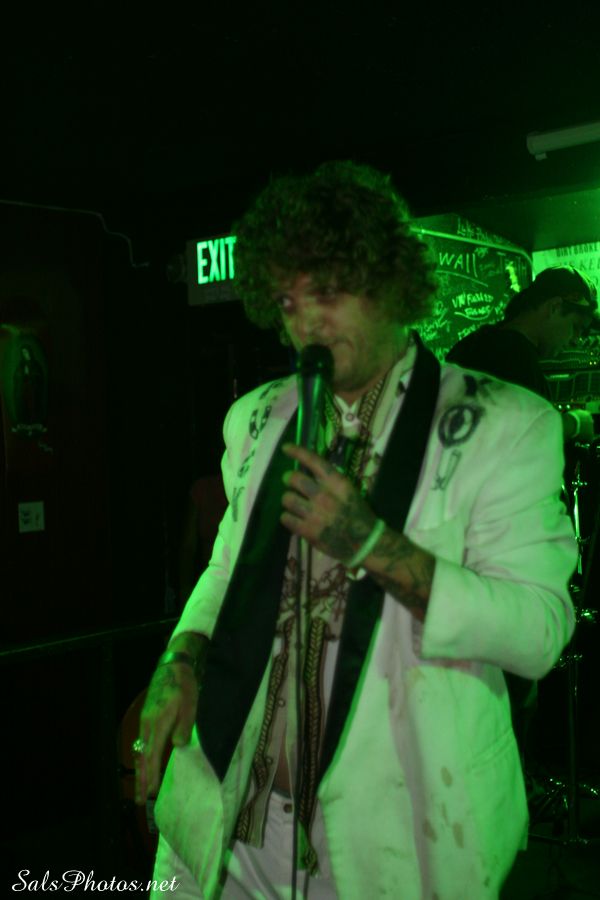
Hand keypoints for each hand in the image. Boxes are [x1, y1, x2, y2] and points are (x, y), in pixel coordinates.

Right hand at [134, 662, 197, 804]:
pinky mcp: (147, 718)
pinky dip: (141, 759)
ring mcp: (145, 721)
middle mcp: (147, 725)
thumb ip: (184, 726)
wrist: (173, 665)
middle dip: (141, 780)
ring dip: (140, 772)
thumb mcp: (190, 705)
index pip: (153, 755)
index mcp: (158, 723)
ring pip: (140, 752)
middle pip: (142, 758)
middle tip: (139, 801)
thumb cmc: (184, 686)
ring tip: (140, 789)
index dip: (152, 774)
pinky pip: (141, 744)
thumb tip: (177, 746)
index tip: (151, 792)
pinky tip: (143, 765)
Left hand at [280, 443, 376, 561]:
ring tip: (294, 503)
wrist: (364, 542)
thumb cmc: (357, 514)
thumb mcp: (348, 491)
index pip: (314, 461)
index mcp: (337, 483)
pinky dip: (288, 517)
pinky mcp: (308, 531)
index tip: (286, 448)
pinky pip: (286, 518)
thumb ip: (329, 481)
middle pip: (294, 479)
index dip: (297, 452)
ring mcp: (315, 514)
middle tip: (290, 483)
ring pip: (287, 499)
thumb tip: (307, 472)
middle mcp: (324, 496)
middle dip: (289, 479)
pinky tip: (294, 518)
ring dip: (289, 500)